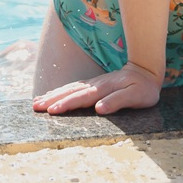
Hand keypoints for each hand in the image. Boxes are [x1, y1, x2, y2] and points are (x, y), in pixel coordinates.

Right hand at [32, 62, 162, 115]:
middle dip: (52, 99)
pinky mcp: (92, 85)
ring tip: (36, 102)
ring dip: (52, 95)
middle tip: (35, 107)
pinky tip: (51, 95)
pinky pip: (73, 87)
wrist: (146, 71)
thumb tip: (99, 108)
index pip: (81, 98)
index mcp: (103, 89)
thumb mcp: (136, 96)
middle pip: (70, 92)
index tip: (51, 110)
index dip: (66, 104)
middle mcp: (95, 85)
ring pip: (69, 88)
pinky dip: (60, 91)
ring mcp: (92, 84)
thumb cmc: (143, 88)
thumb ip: (117, 101)